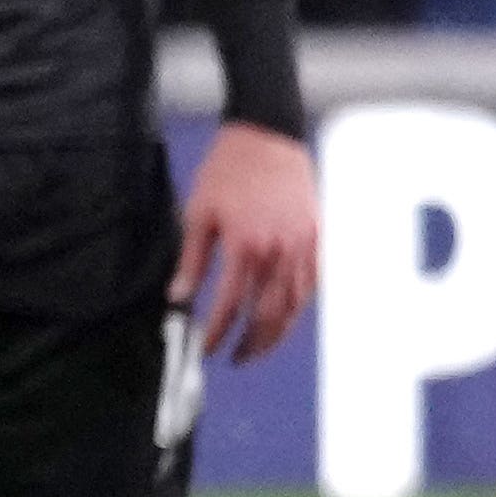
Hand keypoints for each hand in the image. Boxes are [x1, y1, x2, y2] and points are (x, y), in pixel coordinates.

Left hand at [177, 120, 318, 363]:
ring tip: (259, 347)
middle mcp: (280, 251)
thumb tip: (178, 297)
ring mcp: (304, 245)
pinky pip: (312, 282)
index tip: (205, 347)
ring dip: (277, 331)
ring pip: (295, 304)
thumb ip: (191, 261)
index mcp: (246, 247)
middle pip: (269, 313)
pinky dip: (299, 305)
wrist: (269, 137)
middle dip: (251, 342)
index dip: (217, 332)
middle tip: (235, 359)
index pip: (231, 305)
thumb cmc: (229, 171)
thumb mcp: (199, 214)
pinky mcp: (317, 237)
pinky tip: (285, 316)